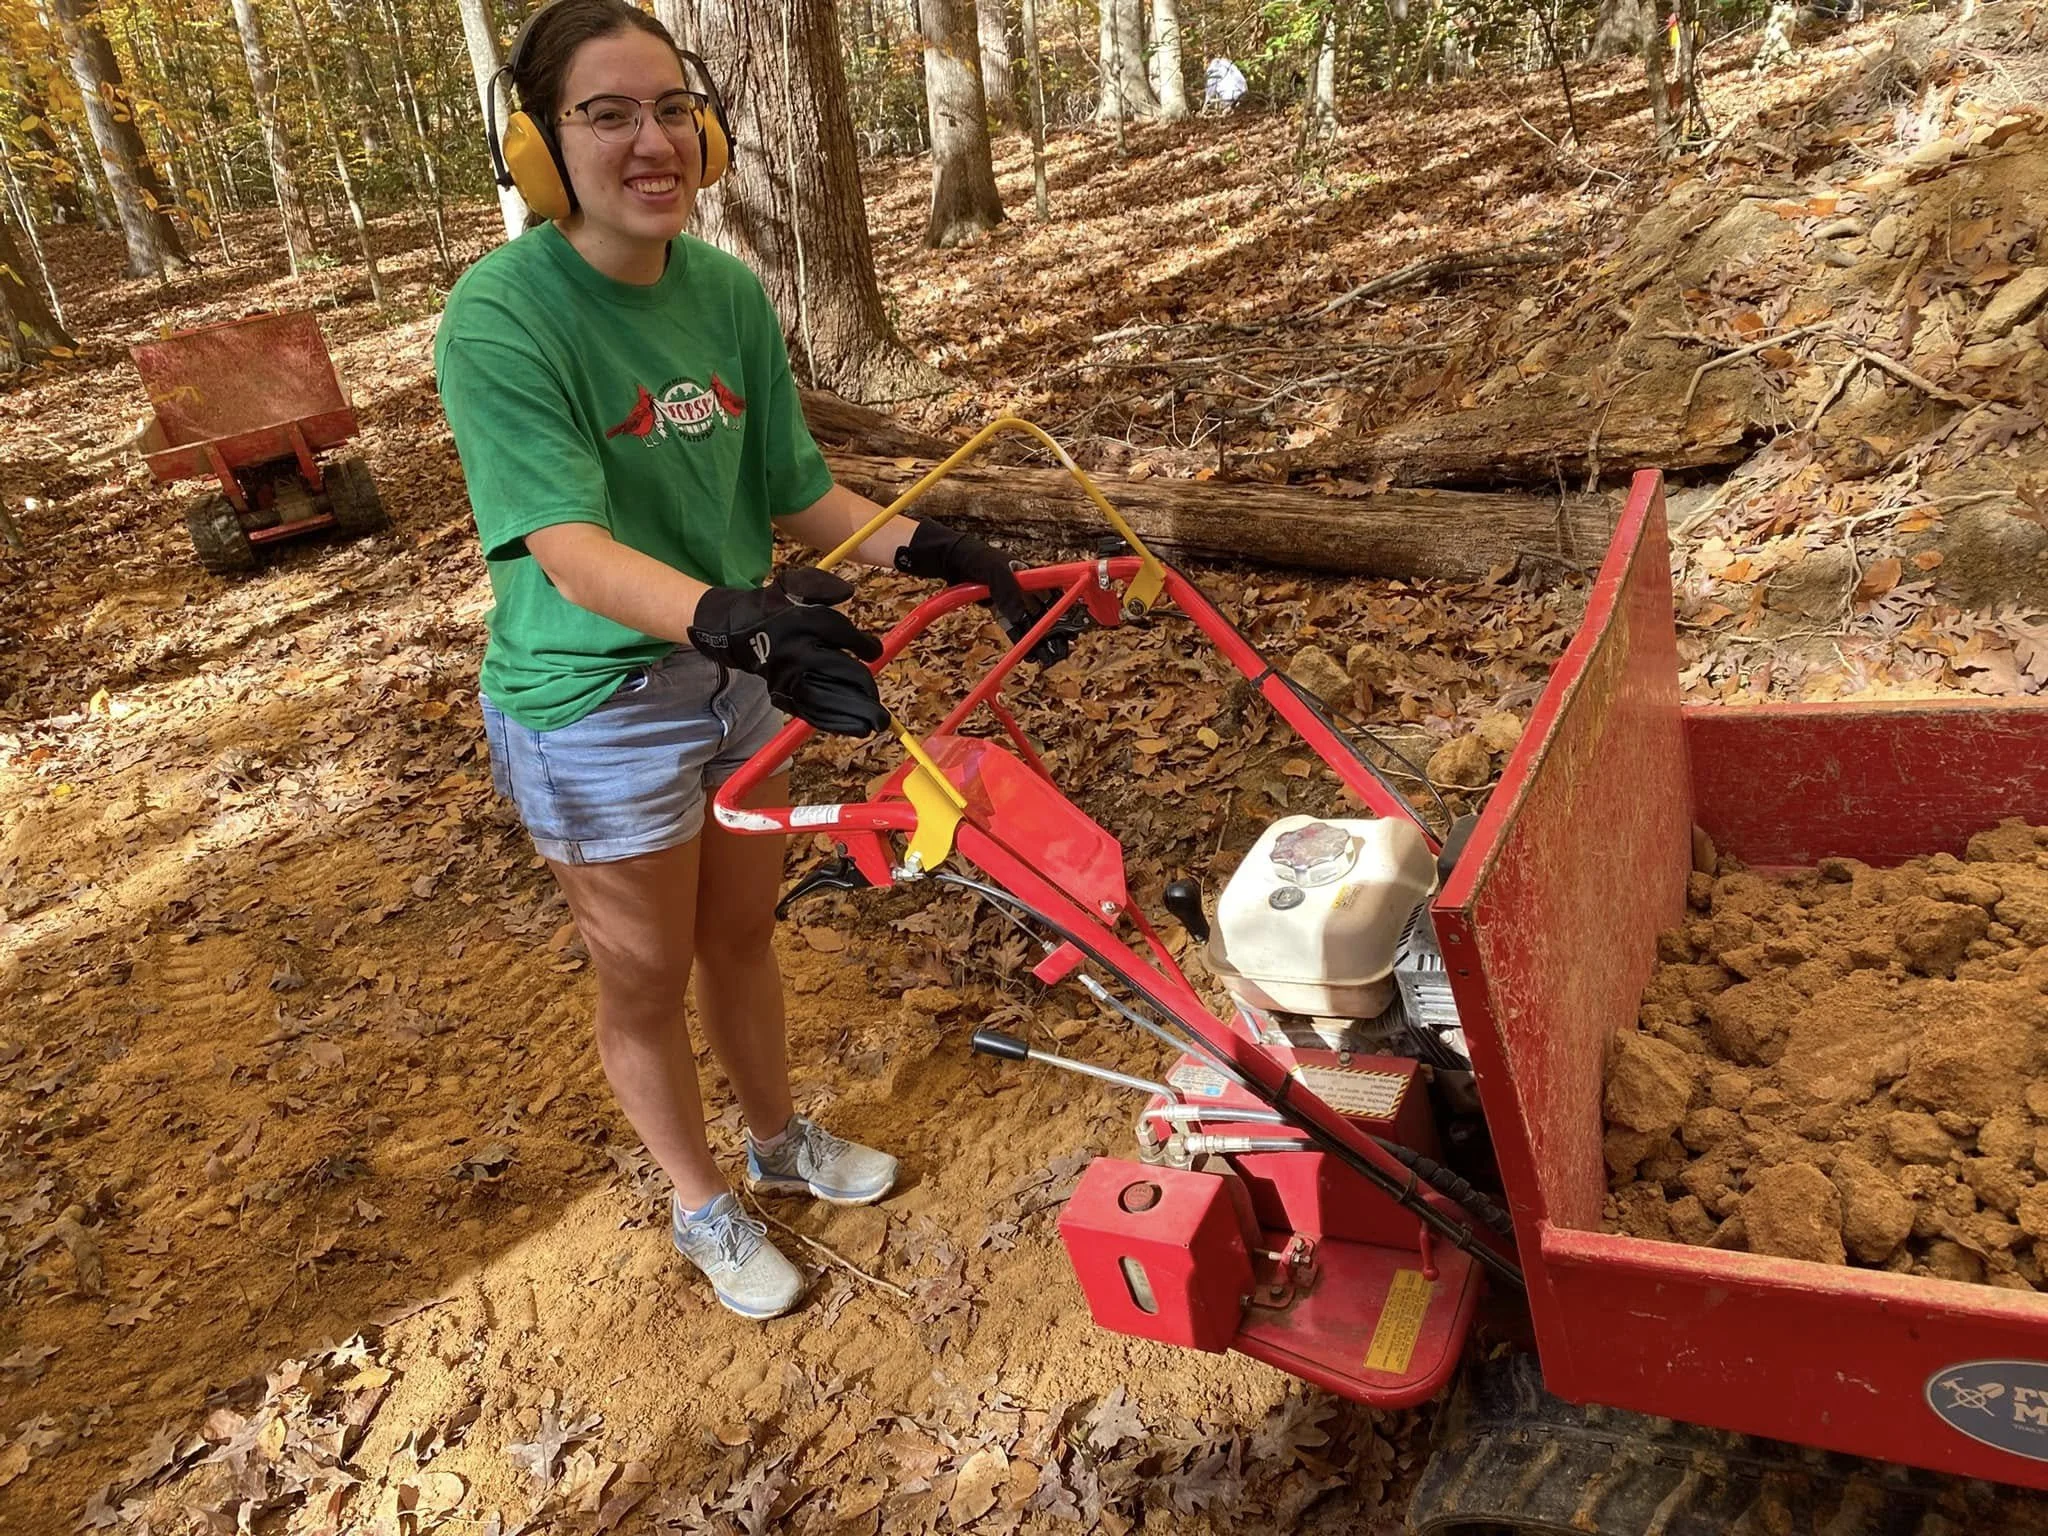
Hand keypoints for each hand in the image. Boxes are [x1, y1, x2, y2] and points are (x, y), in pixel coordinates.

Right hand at [688, 572, 888, 736]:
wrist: (741, 631)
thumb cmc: (779, 608)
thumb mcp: (797, 584)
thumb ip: (824, 586)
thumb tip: (848, 593)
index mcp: (802, 620)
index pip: (842, 633)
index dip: (865, 645)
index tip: (874, 652)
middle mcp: (795, 651)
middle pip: (837, 670)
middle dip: (865, 687)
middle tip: (883, 703)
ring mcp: (787, 676)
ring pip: (825, 697)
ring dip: (854, 712)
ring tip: (877, 723)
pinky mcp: (781, 694)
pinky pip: (810, 712)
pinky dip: (834, 722)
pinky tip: (856, 729)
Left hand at [894, 520, 1070, 664]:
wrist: (953, 561)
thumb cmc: (977, 558)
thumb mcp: (995, 571)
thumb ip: (1008, 591)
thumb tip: (1020, 616)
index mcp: (1033, 576)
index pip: (1056, 594)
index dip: (1067, 610)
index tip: (1072, 627)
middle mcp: (1027, 590)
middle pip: (1048, 612)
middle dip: (1056, 631)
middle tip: (1062, 650)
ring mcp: (1014, 602)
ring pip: (1033, 624)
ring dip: (1041, 641)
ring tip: (1050, 658)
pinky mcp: (1001, 612)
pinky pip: (1015, 629)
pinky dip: (1022, 641)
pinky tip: (1029, 656)